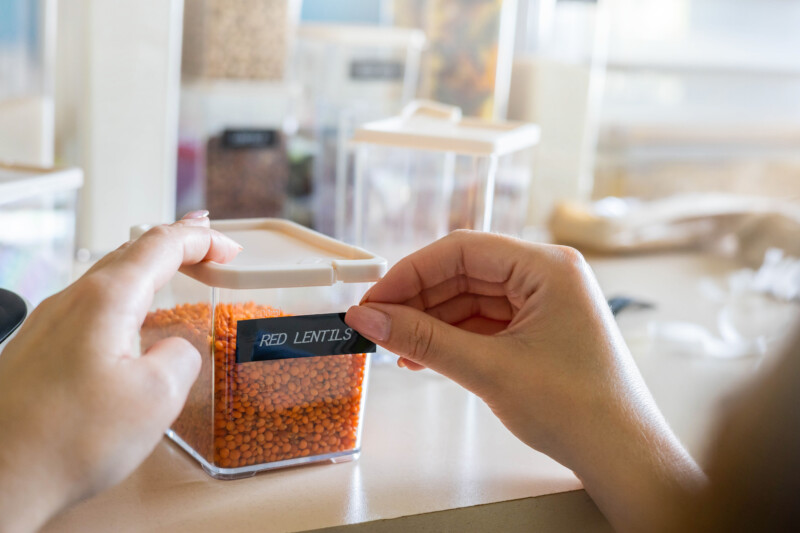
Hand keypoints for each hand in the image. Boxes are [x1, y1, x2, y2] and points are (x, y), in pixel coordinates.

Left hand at [0, 212, 240, 532]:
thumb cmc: (67, 441)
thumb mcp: (157, 398)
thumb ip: (181, 357)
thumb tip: (176, 349)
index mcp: (106, 300)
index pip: (161, 245)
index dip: (201, 241)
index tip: (228, 249)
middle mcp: (71, 301)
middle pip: (131, 253)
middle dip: (175, 245)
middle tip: (207, 248)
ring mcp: (48, 324)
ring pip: (107, 279)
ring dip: (148, 271)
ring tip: (173, 273)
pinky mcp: (37, 350)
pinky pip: (89, 307)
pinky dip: (124, 299)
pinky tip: (129, 322)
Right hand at [345, 230, 704, 532]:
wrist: (621, 456)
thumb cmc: (578, 409)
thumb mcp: (489, 369)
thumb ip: (424, 339)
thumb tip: (370, 317)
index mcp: (548, 267)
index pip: (463, 250)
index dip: (411, 272)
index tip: (374, 298)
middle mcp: (547, 275)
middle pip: (464, 273)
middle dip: (418, 300)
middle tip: (376, 324)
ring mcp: (543, 302)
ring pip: (470, 298)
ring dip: (431, 322)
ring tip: (397, 347)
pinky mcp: (537, 328)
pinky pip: (483, 321)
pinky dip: (452, 337)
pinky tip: (423, 355)